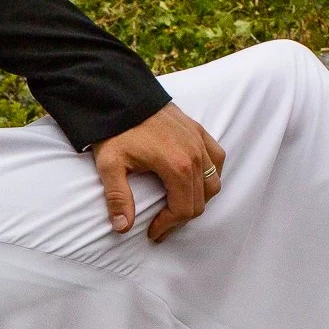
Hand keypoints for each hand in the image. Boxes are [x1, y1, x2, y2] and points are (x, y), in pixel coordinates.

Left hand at [89, 103, 226, 242]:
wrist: (123, 95)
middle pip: (200, 201)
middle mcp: (196, 155)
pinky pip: (218, 159)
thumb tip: (123, 228)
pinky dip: (210, 175)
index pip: (184, 209)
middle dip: (180, 218)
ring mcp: (200, 141)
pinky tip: (194, 181)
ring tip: (176, 206)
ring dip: (197, 199)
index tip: (152, 233)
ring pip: (213, 183)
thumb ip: (118, 198)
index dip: (168, 226)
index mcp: (177, 166)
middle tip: (161, 226)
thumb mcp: (110, 165)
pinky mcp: (199, 131)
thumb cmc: (116, 130)